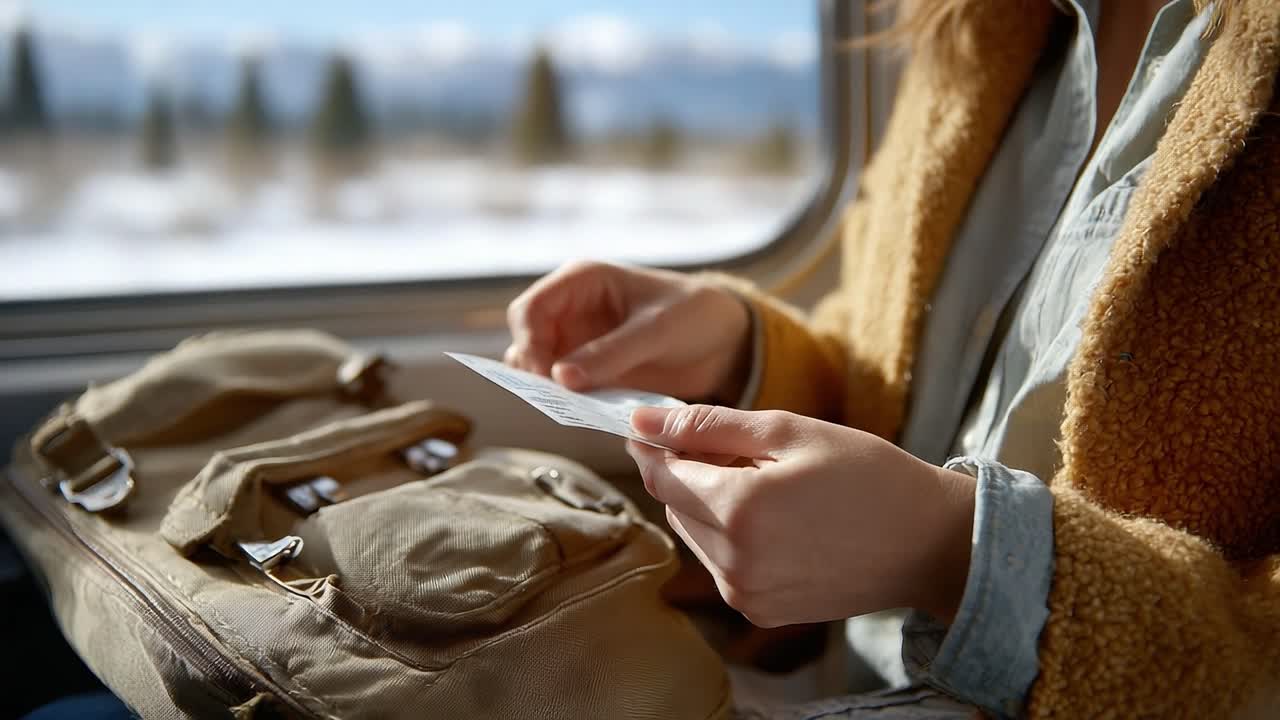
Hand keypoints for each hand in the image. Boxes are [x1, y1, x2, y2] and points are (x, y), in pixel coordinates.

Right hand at [505, 260, 751, 400]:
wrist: (725, 342)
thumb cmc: (694, 315)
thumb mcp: (656, 330)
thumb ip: (610, 353)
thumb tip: (560, 378)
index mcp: (582, 282)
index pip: (530, 309)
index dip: (529, 341)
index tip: (545, 375)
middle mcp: (572, 311)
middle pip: (526, 341)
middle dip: (534, 369)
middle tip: (556, 397)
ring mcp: (580, 344)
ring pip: (540, 369)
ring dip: (548, 389)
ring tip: (572, 406)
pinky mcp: (592, 373)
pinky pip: (566, 390)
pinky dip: (569, 402)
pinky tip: (587, 411)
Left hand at [626, 404, 975, 626]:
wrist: (928, 542)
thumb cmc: (867, 474)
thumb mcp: (788, 431)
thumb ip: (708, 425)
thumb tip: (642, 420)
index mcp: (739, 509)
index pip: (660, 475)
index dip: (652, 446)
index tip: (650, 426)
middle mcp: (734, 561)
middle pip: (674, 505)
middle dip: (690, 473)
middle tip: (737, 450)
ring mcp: (745, 594)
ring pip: (694, 535)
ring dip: (710, 506)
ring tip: (767, 486)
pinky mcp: (760, 612)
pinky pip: (720, 564)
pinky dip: (731, 537)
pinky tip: (777, 520)